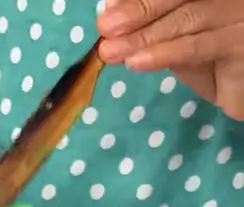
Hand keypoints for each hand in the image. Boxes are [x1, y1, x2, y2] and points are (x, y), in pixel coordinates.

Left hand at [97, 0, 243, 119]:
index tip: (108, 12)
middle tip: (106, 29)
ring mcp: (238, 13)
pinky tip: (138, 62)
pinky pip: (198, 46)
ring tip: (113, 52)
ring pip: (186, 19)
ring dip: (144, 36)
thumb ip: (152, 25)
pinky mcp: (240, 42)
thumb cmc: (214, 63)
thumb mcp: (178, 40)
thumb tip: (111, 12)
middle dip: (138, 12)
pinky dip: (165, 53)